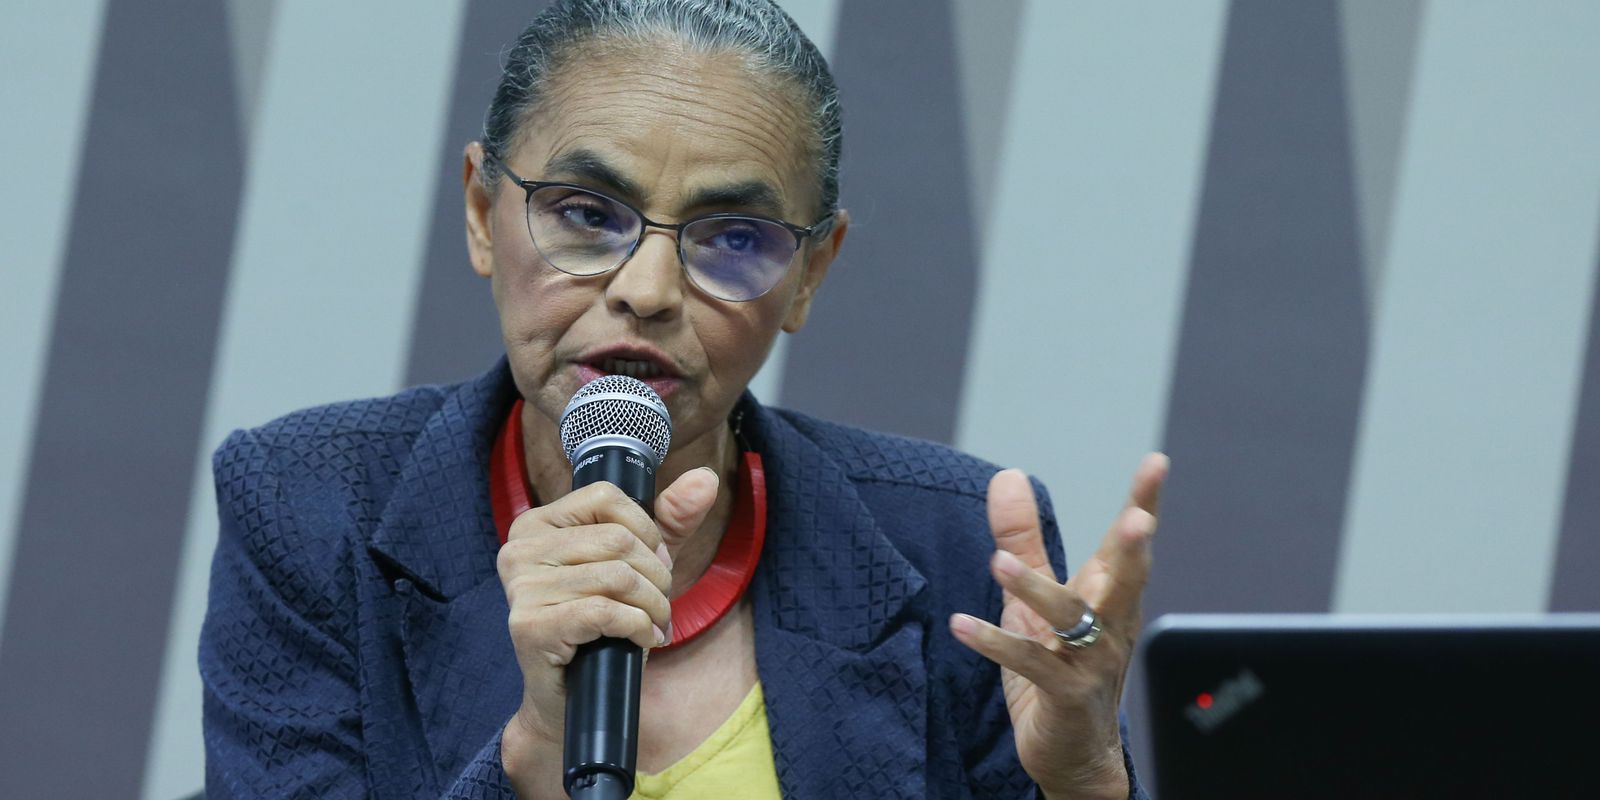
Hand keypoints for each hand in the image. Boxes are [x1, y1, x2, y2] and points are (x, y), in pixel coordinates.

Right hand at [497, 467, 719, 797]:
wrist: (569, 699)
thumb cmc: (601, 627)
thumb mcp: (639, 564)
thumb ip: (670, 519)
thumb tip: (705, 478)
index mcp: (536, 524)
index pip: (606, 497)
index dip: (648, 532)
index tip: (656, 565)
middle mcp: (519, 549)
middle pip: (618, 540)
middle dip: (657, 576)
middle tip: (660, 604)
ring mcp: (520, 588)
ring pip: (617, 576)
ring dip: (653, 606)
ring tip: (654, 624)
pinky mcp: (530, 626)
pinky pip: (605, 612)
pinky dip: (638, 627)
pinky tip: (642, 640)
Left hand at [950, 454, 1168, 799]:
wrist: (1073, 752)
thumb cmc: (1059, 665)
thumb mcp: (1034, 597)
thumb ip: (1023, 538)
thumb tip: (1008, 476)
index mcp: (1107, 596)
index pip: (1127, 544)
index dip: (1145, 503)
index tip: (1157, 462)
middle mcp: (1109, 625)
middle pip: (1127, 579)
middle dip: (1133, 550)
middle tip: (1137, 521)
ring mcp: (1091, 661)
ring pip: (1071, 618)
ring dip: (1034, 589)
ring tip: (998, 563)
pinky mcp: (1065, 695)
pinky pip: (1030, 663)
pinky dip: (994, 643)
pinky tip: (961, 624)